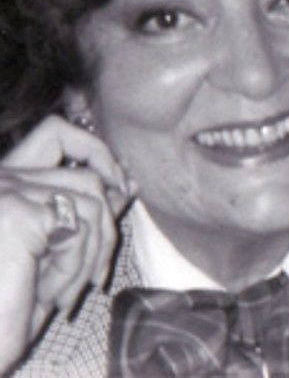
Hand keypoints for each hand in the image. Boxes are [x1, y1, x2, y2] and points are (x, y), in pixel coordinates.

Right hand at [0, 115, 132, 373]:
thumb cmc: (10, 307)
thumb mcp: (55, 254)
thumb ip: (84, 215)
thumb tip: (126, 185)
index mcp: (7, 181)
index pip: (56, 133)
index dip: (95, 151)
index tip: (119, 184)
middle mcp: (3, 177)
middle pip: (86, 173)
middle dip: (109, 221)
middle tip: (102, 265)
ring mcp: (7, 190)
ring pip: (91, 200)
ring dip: (92, 254)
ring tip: (69, 293)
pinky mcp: (17, 214)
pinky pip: (79, 228)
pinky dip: (77, 265)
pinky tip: (53, 295)